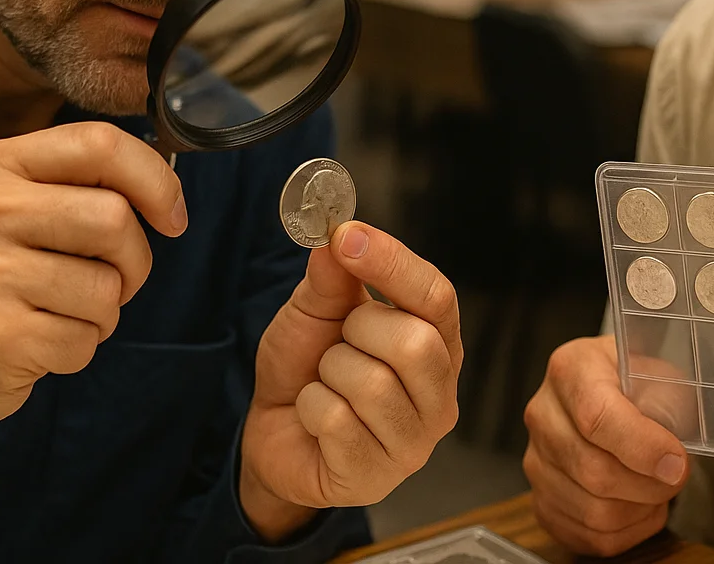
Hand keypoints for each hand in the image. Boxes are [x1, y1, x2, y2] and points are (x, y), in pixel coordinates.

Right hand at [0, 123, 183, 506]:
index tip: (172, 217)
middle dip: (134, 261)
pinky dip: (79, 348)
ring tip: (60, 310)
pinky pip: (86, 339)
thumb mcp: (17, 207)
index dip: (156, 180)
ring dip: (105, 311)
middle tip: (108, 279)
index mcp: (0, 165)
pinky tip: (39, 340)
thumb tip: (167, 192)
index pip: (101, 144)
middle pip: (115, 219)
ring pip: (108, 287)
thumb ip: (83, 184)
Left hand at [240, 222, 461, 538]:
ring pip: (373, 384)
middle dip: (358, 330)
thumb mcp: (316, 312)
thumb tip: (339, 238)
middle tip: (338, 341)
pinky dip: (311, 408)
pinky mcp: (375, 477)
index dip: (394, 263)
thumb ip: (332, 278)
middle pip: (417, 343)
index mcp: (438, 345)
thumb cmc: (308, 368)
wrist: (273, 432)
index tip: (348, 236)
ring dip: (329, 373)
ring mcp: (414, 443)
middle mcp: (440, 395)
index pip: (438, 297)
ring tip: (326, 382)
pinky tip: (315, 419)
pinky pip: (337, 421)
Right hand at [522, 335, 689, 555]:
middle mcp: (543, 414)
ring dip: (639, 511)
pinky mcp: (542, 499)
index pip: (596, 417)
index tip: (677, 461)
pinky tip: (638, 507)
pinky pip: (586, 536)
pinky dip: (625, 532)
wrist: (606, 388)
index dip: (642, 447)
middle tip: (676, 477)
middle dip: (649, 485)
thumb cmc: (635, 380)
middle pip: (593, 471)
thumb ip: (669, 401)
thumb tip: (671, 453)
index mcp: (571, 370)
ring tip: (657, 491)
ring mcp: (537, 460)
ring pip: (592, 512)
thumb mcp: (658, 369)